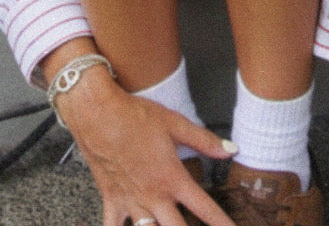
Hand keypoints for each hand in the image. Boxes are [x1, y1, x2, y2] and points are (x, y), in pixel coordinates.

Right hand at [57, 67, 235, 225]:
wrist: (98, 113)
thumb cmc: (135, 115)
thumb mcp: (174, 123)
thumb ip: (204, 140)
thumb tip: (231, 149)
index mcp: (172, 178)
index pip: (205, 208)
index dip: (222, 223)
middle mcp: (153, 196)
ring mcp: (131, 202)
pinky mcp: (111, 201)